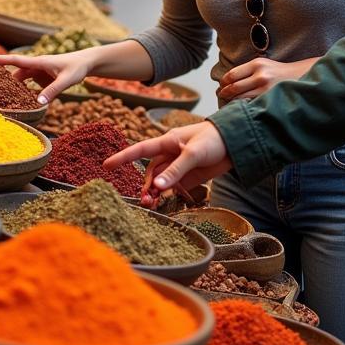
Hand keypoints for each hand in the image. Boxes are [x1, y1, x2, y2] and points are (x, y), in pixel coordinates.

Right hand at [0, 51, 90, 103]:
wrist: (86, 63)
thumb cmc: (77, 68)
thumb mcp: (66, 81)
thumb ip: (52, 91)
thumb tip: (38, 103)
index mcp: (40, 62)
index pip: (17, 60)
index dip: (3, 60)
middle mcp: (37, 66)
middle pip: (16, 72)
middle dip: (4, 77)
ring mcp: (40, 72)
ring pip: (22, 79)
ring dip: (13, 86)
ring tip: (0, 94)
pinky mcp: (43, 77)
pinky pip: (30, 84)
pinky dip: (23, 90)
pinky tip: (18, 98)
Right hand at [105, 123, 230, 206]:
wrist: (237, 143)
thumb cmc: (215, 139)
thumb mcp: (194, 153)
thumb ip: (176, 170)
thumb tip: (157, 187)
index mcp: (168, 141)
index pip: (140, 149)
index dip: (123, 157)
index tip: (107, 165)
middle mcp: (170, 153)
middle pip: (151, 171)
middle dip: (145, 185)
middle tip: (145, 201)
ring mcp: (179, 165)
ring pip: (160, 180)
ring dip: (155, 192)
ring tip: (152, 204)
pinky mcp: (189, 175)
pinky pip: (173, 186)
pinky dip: (167, 194)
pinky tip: (164, 202)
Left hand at [216, 57, 314, 101]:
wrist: (301, 77)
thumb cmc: (279, 73)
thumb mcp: (264, 65)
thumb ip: (248, 71)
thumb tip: (227, 82)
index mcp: (256, 64)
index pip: (231, 75)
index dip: (223, 83)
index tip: (221, 87)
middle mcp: (260, 75)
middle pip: (234, 87)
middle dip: (225, 94)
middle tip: (221, 98)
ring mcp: (266, 88)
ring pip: (241, 98)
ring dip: (232, 103)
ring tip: (228, 105)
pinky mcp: (270, 98)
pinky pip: (251, 105)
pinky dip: (243, 107)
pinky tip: (241, 109)